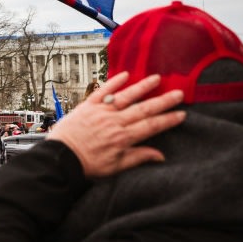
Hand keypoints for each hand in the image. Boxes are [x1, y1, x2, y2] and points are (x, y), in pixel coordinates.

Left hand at [48, 72, 185, 178]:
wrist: (60, 157)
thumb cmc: (87, 164)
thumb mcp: (115, 167)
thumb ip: (138, 158)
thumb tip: (160, 155)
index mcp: (123, 138)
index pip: (151, 126)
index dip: (167, 120)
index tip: (181, 114)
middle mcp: (114, 122)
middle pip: (143, 109)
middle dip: (162, 101)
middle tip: (178, 93)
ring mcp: (101, 112)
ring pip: (126, 96)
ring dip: (142, 87)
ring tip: (156, 78)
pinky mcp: (88, 106)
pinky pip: (103, 91)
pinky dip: (114, 82)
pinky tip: (125, 74)